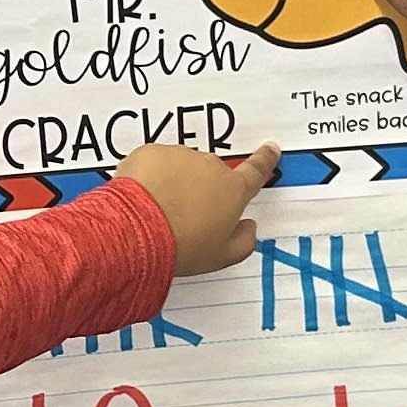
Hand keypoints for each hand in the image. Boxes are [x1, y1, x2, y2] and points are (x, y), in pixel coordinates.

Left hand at [113, 141, 278, 276]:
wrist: (136, 232)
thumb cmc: (179, 245)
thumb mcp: (221, 256)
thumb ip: (243, 241)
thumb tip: (248, 230)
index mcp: (233, 191)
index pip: (257, 170)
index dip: (264, 160)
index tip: (269, 151)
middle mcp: (210, 167)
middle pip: (211, 174)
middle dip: (201, 189)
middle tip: (186, 215)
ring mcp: (181, 156)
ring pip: (182, 167)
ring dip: (175, 183)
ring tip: (160, 211)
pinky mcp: (153, 153)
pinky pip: (155, 163)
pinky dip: (150, 177)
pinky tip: (144, 199)